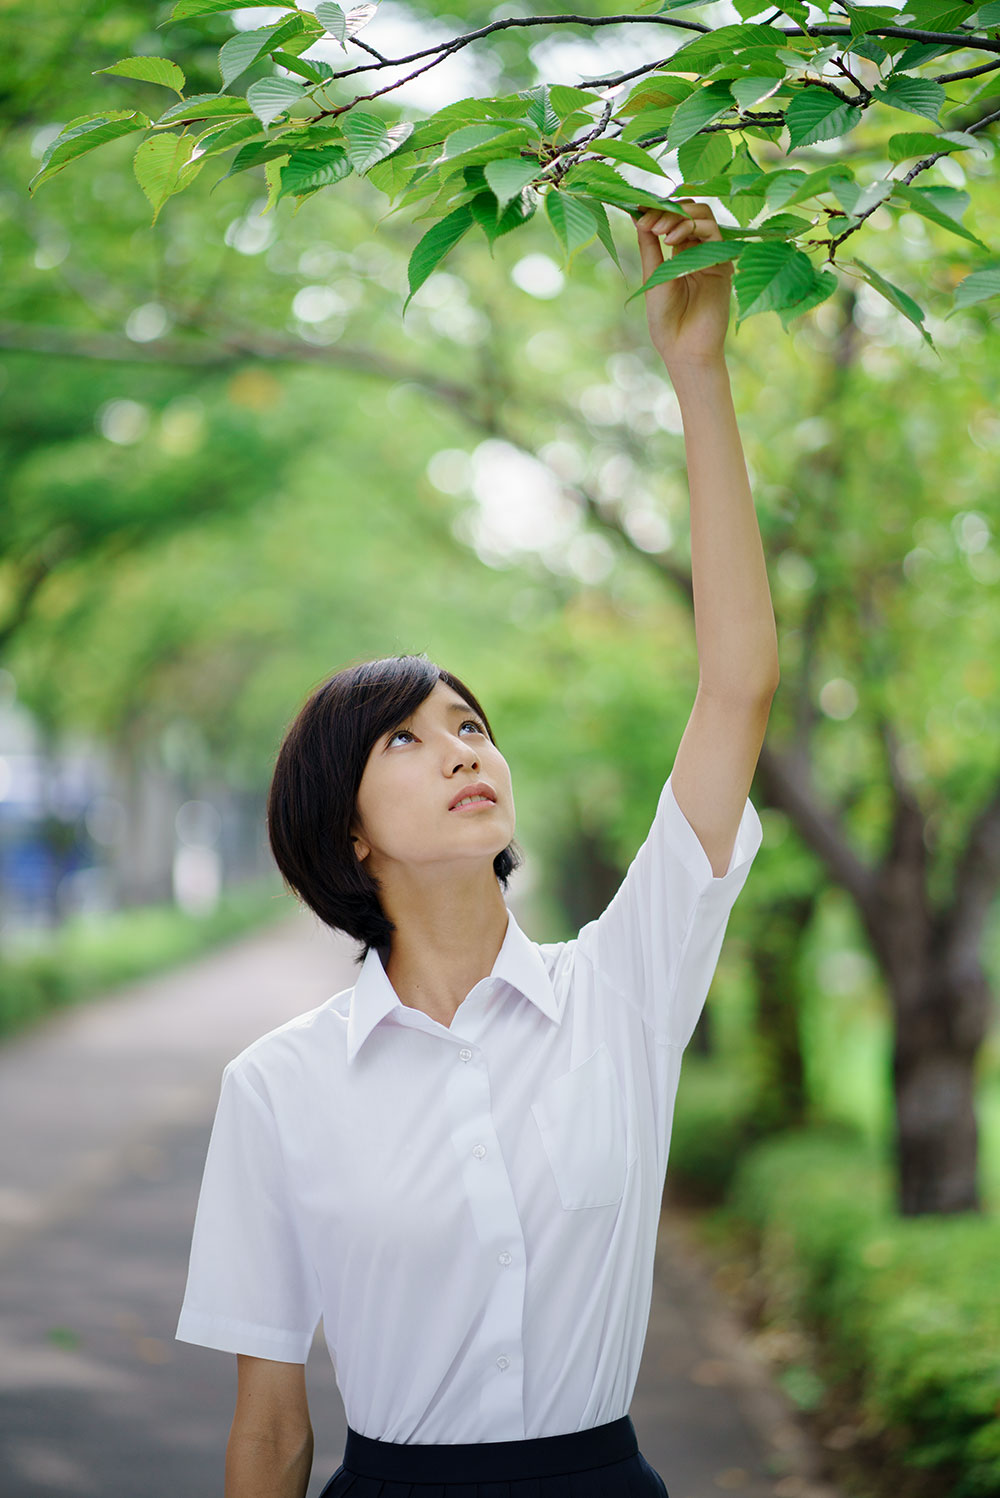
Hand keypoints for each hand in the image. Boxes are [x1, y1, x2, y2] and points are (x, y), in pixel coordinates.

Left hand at [635, 201, 732, 369]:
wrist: (683, 348)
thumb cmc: (666, 319)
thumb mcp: (652, 275)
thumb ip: (648, 245)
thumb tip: (637, 214)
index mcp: (680, 252)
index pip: (673, 217)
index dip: (656, 209)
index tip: (637, 212)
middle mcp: (698, 250)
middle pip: (690, 210)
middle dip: (667, 210)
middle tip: (649, 222)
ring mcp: (712, 255)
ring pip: (704, 215)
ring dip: (679, 215)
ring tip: (660, 231)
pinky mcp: (723, 263)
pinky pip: (714, 233)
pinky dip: (693, 227)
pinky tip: (672, 239)